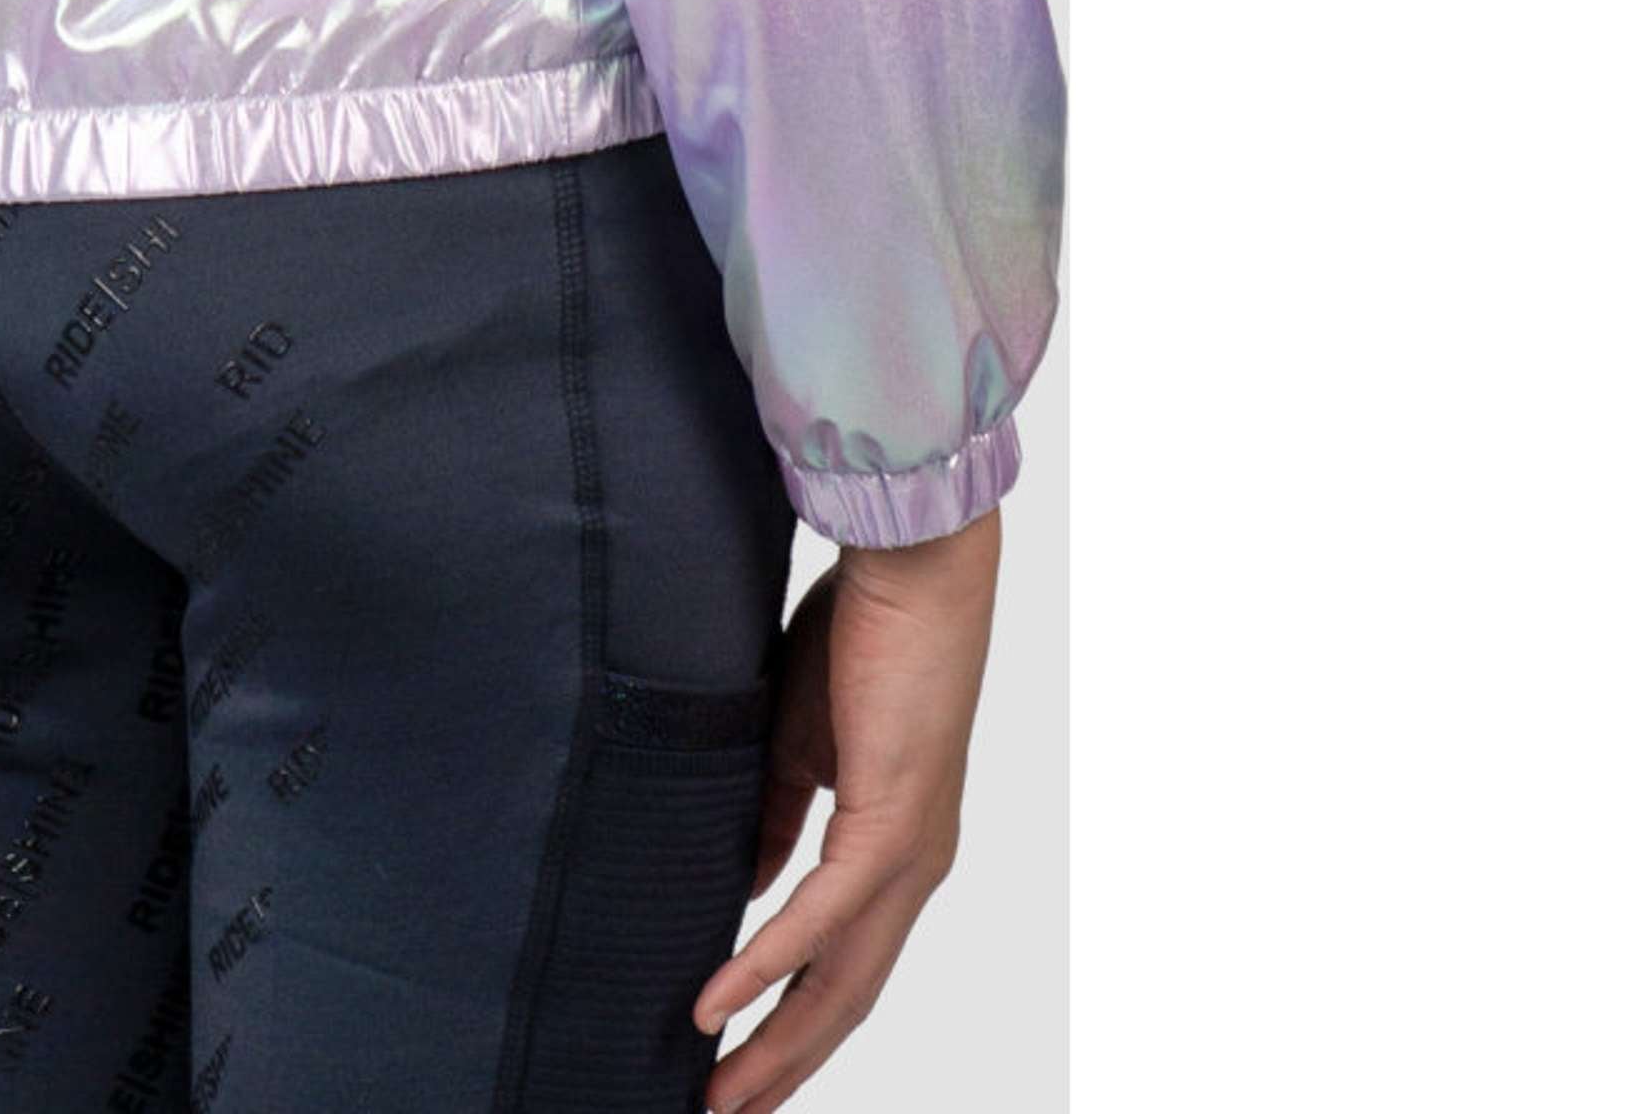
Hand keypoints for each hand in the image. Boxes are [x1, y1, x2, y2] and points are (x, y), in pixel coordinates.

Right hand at [693, 504, 1002, 1107]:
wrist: (915, 570)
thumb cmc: (864, 635)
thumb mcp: (805, 742)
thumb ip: (781, 814)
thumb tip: (748, 880)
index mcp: (896, 848)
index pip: (843, 963)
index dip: (793, 1021)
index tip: (739, 1061)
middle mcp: (913, 869)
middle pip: (844, 999)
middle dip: (782, 1065)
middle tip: (722, 1112)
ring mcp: (908, 854)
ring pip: (839, 981)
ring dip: (774, 1043)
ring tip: (719, 1092)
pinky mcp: (890, 825)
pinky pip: (818, 917)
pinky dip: (764, 964)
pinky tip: (715, 1001)